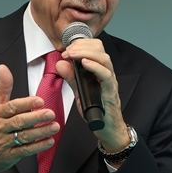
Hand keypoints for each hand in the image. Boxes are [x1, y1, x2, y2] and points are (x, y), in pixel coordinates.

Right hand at [0, 64, 60, 172]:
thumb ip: (2, 87)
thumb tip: (3, 68)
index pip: (11, 107)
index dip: (26, 103)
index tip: (39, 100)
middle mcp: (0, 127)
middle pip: (19, 121)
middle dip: (36, 117)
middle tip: (50, 113)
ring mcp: (4, 142)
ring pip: (24, 136)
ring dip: (41, 131)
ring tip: (54, 126)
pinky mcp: (9, 155)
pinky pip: (25, 150)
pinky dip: (38, 146)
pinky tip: (49, 141)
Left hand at [57, 38, 131, 152]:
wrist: (107, 128)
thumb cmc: (96, 109)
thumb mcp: (79, 91)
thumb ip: (71, 77)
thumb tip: (61, 63)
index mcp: (99, 70)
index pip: (95, 48)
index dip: (81, 44)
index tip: (67, 48)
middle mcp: (106, 73)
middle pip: (100, 50)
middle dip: (82, 46)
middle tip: (68, 51)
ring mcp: (110, 81)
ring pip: (104, 59)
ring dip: (86, 53)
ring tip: (73, 54)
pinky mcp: (110, 91)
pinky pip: (106, 75)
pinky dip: (95, 67)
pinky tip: (85, 63)